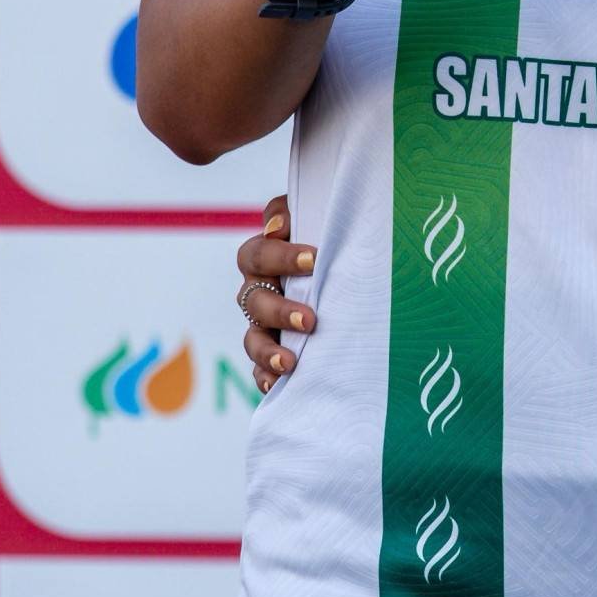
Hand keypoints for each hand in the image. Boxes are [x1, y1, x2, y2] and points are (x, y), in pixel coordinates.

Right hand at [239, 194, 315, 392]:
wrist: (344, 263)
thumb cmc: (328, 233)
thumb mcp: (316, 214)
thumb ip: (295, 212)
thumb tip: (277, 226)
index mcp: (263, 257)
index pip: (257, 254)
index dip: (281, 257)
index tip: (313, 260)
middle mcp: (258, 289)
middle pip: (253, 301)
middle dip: (280, 311)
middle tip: (310, 319)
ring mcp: (263, 322)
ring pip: (253, 338)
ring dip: (268, 351)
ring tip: (290, 362)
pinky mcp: (273, 349)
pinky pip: (260, 367)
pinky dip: (265, 376)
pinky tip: (276, 384)